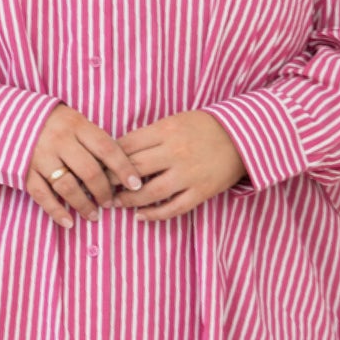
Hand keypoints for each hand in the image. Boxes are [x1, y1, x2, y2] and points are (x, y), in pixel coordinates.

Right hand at [25, 104, 141, 227]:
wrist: (11, 118)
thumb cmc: (54, 123)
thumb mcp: (76, 122)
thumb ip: (94, 140)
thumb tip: (121, 166)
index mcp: (77, 125)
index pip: (107, 148)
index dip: (124, 168)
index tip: (135, 184)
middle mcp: (60, 140)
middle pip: (89, 171)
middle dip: (103, 191)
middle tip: (110, 203)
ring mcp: (41, 156)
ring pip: (67, 186)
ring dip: (83, 205)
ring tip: (93, 215)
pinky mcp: (26, 171)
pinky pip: (42, 195)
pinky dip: (56, 211)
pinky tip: (68, 222)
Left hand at [111, 111, 245, 219]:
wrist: (243, 137)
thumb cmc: (204, 127)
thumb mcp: (174, 121)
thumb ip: (149, 135)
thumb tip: (118, 150)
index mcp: (166, 130)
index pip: (127, 145)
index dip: (107, 158)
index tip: (96, 166)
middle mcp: (175, 152)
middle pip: (133, 169)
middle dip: (111, 181)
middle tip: (99, 188)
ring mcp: (188, 173)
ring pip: (150, 192)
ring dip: (128, 201)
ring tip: (116, 203)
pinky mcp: (201, 191)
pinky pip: (173, 208)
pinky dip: (155, 215)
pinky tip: (141, 217)